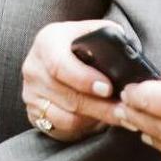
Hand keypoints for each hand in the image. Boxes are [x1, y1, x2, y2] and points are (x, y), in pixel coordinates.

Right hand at [21, 19, 121, 140]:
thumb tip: (130, 51)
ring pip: (67, 116)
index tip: (108, 88)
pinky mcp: (33, 113)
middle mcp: (34, 67)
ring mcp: (31, 92)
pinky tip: (97, 120)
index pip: (60, 64)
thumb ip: (107, 35)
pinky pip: (62, 128)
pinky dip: (83, 127)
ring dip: (95, 118)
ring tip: (117, 116)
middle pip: (69, 96)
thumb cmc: (78, 45)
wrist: (54, 57)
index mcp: (47, 42)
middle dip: (101, 106)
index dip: (84, 79)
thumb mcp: (89, 32)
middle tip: (126, 111)